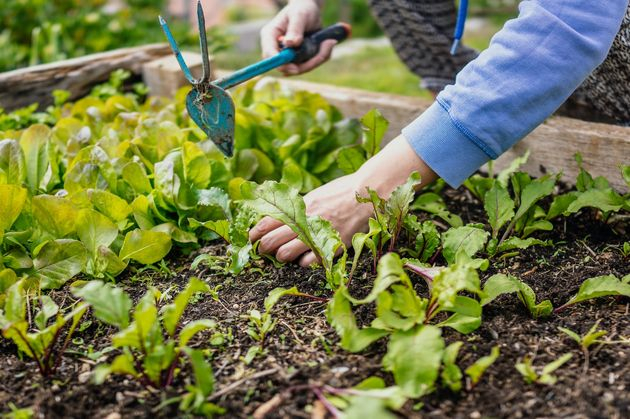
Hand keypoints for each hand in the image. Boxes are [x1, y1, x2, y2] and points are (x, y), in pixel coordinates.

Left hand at [249, 136, 438, 266]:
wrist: (368, 191)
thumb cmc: (342, 192)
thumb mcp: (316, 195)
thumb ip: (299, 206)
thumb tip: (280, 216)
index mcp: (300, 205)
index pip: (268, 220)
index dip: (256, 232)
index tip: (251, 237)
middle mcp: (305, 219)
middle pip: (273, 239)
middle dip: (263, 247)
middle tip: (262, 251)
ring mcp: (318, 233)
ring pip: (286, 253)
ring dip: (281, 256)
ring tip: (282, 256)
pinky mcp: (332, 244)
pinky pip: (309, 261)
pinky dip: (303, 262)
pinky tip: (304, 260)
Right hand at [260, 0, 336, 75]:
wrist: (311, 10)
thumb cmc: (302, 8)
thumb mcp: (299, 15)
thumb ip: (295, 29)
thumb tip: (290, 44)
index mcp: (270, 36)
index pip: (269, 54)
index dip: (281, 64)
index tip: (295, 67)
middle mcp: (277, 48)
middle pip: (285, 67)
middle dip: (305, 64)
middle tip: (323, 52)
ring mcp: (288, 55)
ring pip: (300, 68)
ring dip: (317, 59)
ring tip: (329, 42)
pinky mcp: (299, 59)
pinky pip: (310, 65)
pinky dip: (320, 57)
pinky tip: (327, 43)